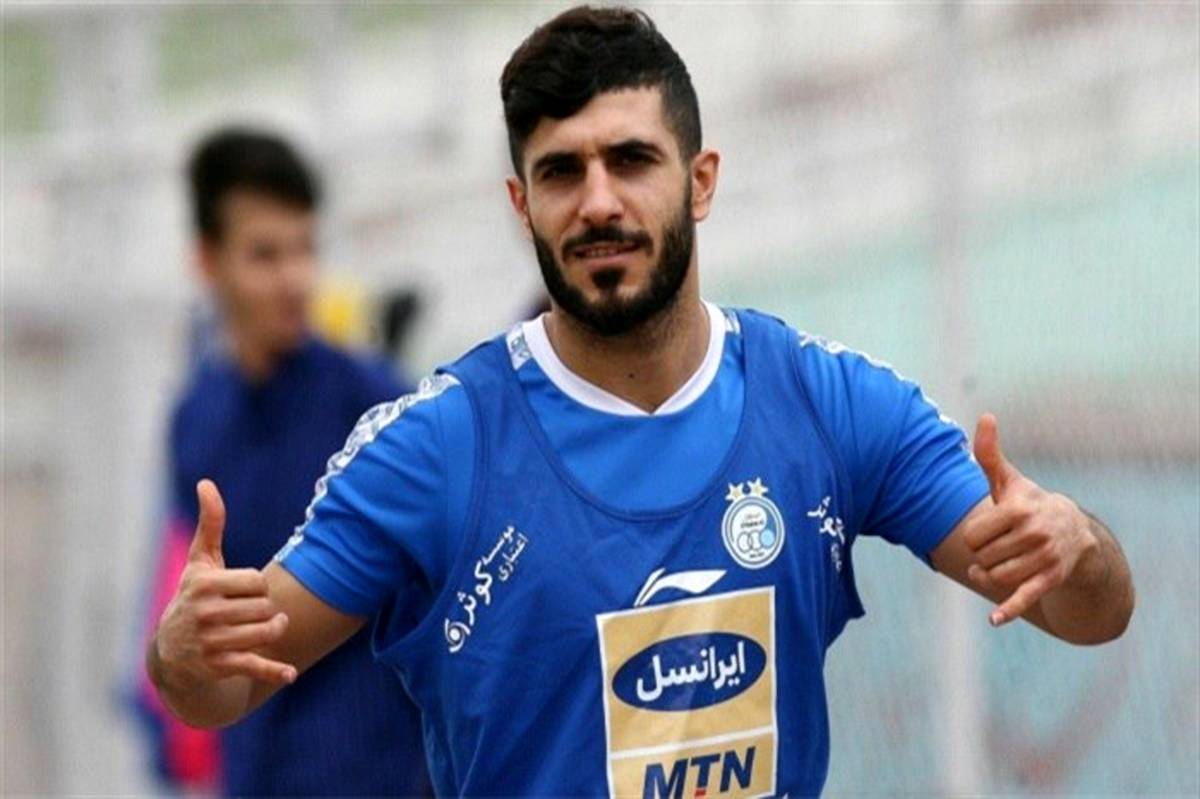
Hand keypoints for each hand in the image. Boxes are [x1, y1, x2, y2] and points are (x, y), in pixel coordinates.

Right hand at [154, 480, 297, 685]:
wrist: (171, 651)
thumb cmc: (193, 597)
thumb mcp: (201, 562)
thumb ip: (210, 524)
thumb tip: (207, 483)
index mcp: (204, 586)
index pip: (256, 583)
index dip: (257, 586)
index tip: (244, 590)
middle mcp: (206, 615)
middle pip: (265, 608)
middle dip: (266, 609)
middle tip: (254, 612)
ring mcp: (212, 643)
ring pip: (265, 633)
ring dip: (275, 631)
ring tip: (271, 627)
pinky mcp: (218, 667)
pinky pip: (253, 666)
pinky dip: (273, 671)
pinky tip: (290, 673)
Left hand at [963, 414, 1098, 626]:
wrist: (1074, 534)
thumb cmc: (1029, 505)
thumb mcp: (1009, 481)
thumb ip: (990, 454)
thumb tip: (985, 416)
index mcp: (1019, 509)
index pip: (972, 536)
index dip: (974, 537)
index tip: (988, 531)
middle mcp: (1034, 534)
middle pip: (981, 559)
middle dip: (983, 556)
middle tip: (999, 547)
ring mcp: (1043, 558)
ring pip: (995, 578)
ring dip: (989, 577)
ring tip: (997, 566)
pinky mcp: (1050, 581)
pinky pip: (1025, 598)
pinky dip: (1009, 610)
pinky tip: (994, 620)